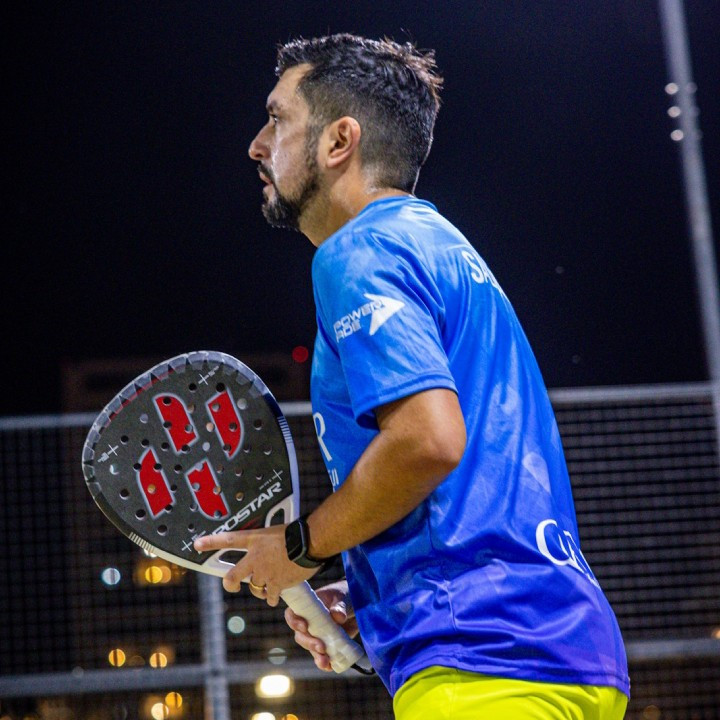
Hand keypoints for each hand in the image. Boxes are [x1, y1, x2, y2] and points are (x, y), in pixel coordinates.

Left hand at [193, 525, 319, 605]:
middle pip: (232, 576)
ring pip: (254, 587)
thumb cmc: (298, 532)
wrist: (310, 542)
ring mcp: (264, 573)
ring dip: (260, 587)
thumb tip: (269, 548)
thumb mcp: (276, 531)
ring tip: (268, 582)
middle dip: (229, 583)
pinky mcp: (276, 584)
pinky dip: (272, 597)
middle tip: (230, 584)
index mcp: (255, 540)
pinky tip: (276, 595)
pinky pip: (270, 596)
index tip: (197, 544)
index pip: (228, 540)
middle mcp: (255, 557)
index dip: (210, 543)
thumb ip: (267, 542)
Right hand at [284, 580, 358, 670]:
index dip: (294, 622)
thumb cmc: (345, 596)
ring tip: (325, 661)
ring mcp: (318, 635)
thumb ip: (340, 606)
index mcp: (307, 607)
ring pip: (311, 649)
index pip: (292, 615)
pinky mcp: (327, 645)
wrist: (359, 606)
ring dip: (316, 656)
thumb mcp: (343, 597)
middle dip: (309, 643)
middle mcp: (309, 623)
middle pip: (301, 636)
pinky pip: (323, 656)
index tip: (304, 626)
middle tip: (321, 647)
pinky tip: (330, 666)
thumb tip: (337, 616)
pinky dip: (326, 663)